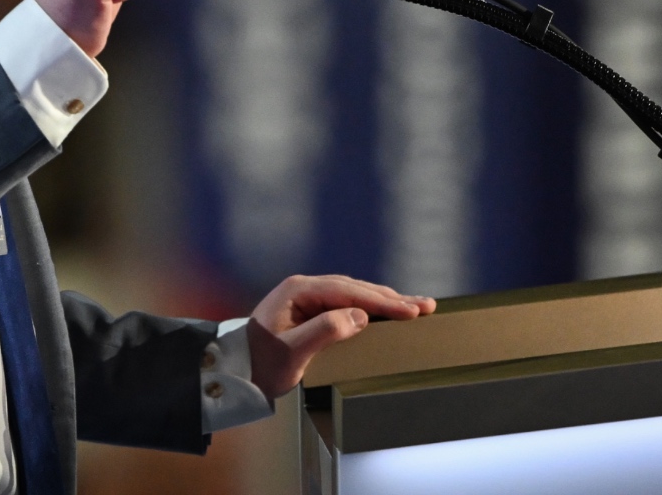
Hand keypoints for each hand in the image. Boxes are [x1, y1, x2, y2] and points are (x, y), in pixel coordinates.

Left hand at [246, 275, 435, 398]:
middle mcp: (304, 288)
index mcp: (299, 291)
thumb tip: (359, 317)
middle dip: (392, 298)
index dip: (382, 301)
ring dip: (384, 301)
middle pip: (356, 289)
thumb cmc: (260, 364)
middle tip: (425, 307)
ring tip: (415, 307)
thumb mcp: (292, 352)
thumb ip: (325, 331)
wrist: (235, 372)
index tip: (410, 311)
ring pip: (354, 294)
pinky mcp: (310, 311)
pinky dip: (370, 307)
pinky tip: (386, 311)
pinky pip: (346, 304)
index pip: (349, 292)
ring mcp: (307, 298)